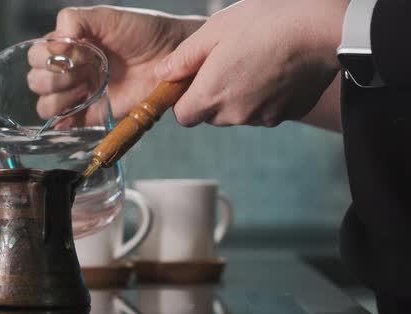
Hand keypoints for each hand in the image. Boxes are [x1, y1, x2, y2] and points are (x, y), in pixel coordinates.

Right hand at [28, 6, 204, 123]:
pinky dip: (64, 123)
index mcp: (68, 47)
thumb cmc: (141, 31)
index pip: (36, 56)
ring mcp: (81, 94)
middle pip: (36, 82)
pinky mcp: (94, 115)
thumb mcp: (105, 17)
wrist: (171, 54)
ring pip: (45, 106)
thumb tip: (55, 45)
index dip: (47, 58)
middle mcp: (70, 71)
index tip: (75, 54)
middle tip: (81, 74)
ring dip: (57, 101)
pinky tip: (80, 108)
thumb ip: (76, 20)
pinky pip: (67, 126)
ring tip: (83, 91)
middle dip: (52, 79)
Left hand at [155, 0, 348, 126]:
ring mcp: (263, 118)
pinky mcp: (286, 115)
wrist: (323, 30)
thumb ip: (184, 57)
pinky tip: (275, 70)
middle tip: (226, 63)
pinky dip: (264, 96)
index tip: (193, 79)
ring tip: (253, 62)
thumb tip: (162, 73)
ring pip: (238, 113)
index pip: (183, 117)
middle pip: (210, 115)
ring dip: (238, 96)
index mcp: (211, 96)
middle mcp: (234, 115)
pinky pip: (265, 110)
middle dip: (212, 95)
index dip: (183, 99)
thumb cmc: (265, 23)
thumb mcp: (215, 30)